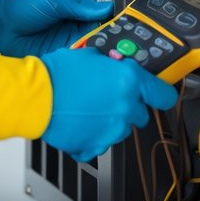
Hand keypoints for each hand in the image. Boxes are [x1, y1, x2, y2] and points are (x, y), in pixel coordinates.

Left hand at [0, 0, 114, 56]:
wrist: (1, 27)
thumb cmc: (25, 8)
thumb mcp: (55, 0)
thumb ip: (80, 6)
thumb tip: (107, 6)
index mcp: (78, 12)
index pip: (103, 19)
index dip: (114, 25)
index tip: (124, 31)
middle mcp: (77, 29)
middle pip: (101, 38)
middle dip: (109, 43)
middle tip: (118, 48)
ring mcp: (70, 45)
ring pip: (91, 51)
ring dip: (98, 55)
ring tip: (106, 58)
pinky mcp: (61, 59)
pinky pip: (77, 63)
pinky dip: (84, 65)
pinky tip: (90, 66)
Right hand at [39, 47, 178, 161]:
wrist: (35, 96)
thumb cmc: (58, 73)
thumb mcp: (90, 55)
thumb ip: (111, 64)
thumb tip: (116, 66)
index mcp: (129, 81)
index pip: (164, 94)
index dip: (162, 93)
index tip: (159, 94)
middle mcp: (125, 107)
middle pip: (141, 113)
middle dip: (128, 105)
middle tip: (107, 96)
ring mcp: (112, 129)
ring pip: (121, 128)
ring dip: (110, 120)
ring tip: (88, 107)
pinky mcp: (96, 145)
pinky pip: (102, 142)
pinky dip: (94, 135)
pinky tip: (80, 122)